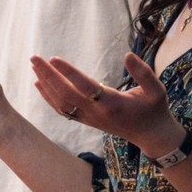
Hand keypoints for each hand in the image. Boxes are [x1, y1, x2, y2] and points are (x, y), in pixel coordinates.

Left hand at [30, 51, 182, 156]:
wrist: (151, 136)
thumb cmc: (155, 110)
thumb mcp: (157, 90)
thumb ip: (144, 73)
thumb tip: (128, 55)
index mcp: (112, 104)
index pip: (85, 87)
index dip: (69, 72)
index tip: (54, 58)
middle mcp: (97, 113)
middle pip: (66, 94)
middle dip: (48, 75)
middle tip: (34, 58)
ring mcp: (90, 119)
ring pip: (61, 103)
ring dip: (46, 85)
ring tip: (34, 66)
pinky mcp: (87, 121)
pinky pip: (63, 110)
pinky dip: (48, 97)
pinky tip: (39, 84)